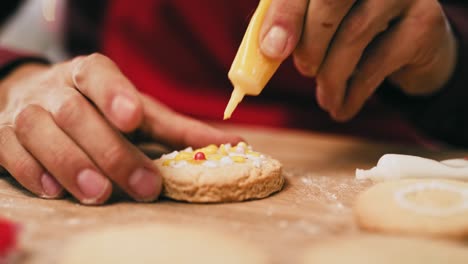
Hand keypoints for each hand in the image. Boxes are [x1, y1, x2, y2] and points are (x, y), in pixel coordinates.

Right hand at [0, 53, 241, 203]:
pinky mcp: (2, 134)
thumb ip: (179, 129)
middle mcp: (56, 87)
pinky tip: (55, 191)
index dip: (114, 94)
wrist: (37, 99)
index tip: (132, 119)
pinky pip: (10, 150)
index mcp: (90, 74)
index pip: (100, 75)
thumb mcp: (139, 112)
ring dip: (70, 164)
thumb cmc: (100, 110)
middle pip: (76, 113)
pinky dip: (32, 171)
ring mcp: (26, 110)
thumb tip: (236, 144)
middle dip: (109, 151)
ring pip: (39, 130)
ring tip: (99, 193)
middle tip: (142, 187)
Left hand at [259, 0, 457, 120]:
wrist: (410, 46)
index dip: (286, 14)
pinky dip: (354, 93)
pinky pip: (378, 62)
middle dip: (310, 45)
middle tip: (305, 70)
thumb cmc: (352, 30)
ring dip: (331, 77)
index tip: (272, 50)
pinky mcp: (424, 23)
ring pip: (354, 34)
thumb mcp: (319, 25)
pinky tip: (342, 107)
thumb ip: (292, 28)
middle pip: (331, 2)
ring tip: (325, 99)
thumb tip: (269, 49)